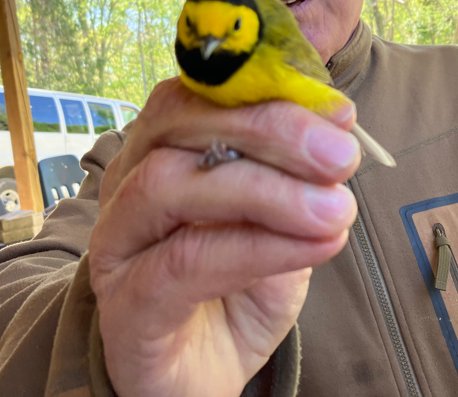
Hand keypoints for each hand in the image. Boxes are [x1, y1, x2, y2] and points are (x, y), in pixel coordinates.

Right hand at [88, 78, 359, 396]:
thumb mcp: (279, 219)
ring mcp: (118, 242)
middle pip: (178, 125)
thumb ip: (297, 173)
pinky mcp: (125, 303)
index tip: (339, 112)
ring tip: (334, 210)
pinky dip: (254, 248)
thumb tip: (336, 119)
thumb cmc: (237, 285)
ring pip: (169, 186)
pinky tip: (312, 247)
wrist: (200, 372)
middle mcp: (129, 183)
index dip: (267, 90)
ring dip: (265, 191)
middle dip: (268, 129)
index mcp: (163, 150)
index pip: (198, 92)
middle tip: (339, 156)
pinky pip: (180, 263)